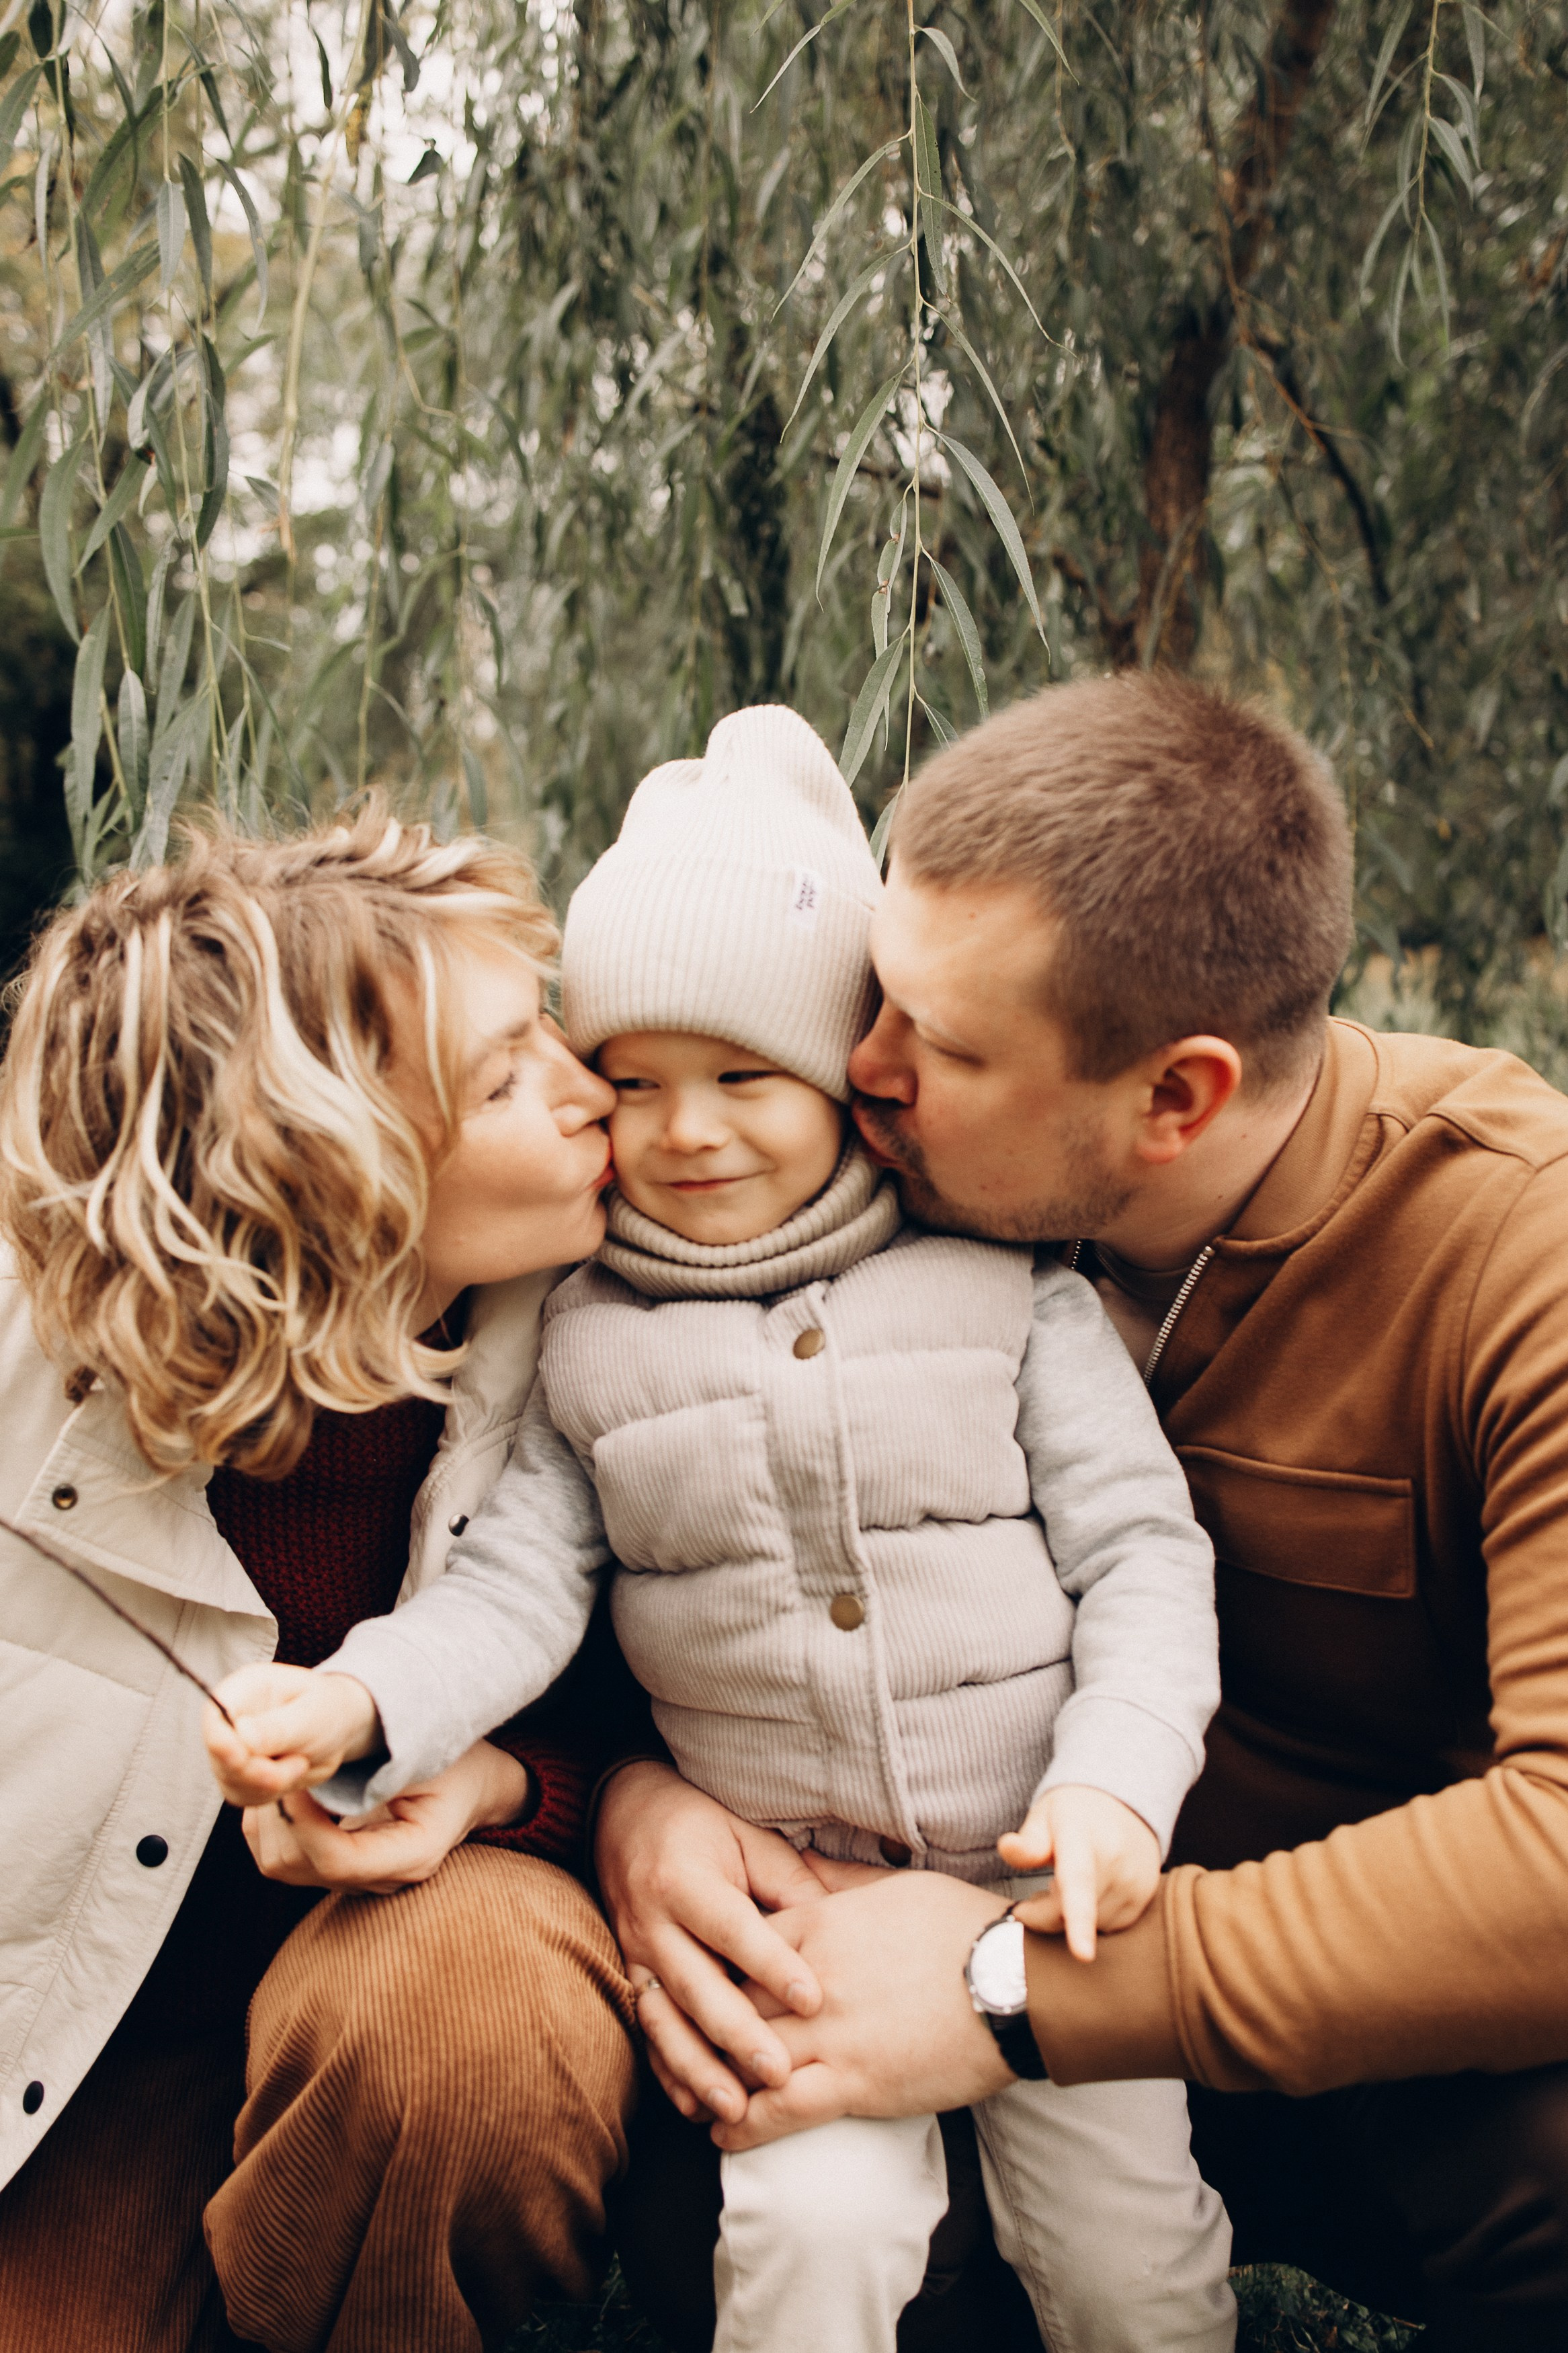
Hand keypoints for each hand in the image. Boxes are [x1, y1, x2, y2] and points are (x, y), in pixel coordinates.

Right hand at [204, 1662, 380, 1807]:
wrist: (338, 1727)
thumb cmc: (327, 1710)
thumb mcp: (313, 1714)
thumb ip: (279, 1727)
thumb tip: (241, 1735)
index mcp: (245, 1688)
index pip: (214, 1715)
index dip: (221, 1741)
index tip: (243, 1757)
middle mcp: (230, 1718)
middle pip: (219, 1755)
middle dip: (258, 1771)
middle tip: (299, 1764)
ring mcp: (230, 1748)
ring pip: (230, 1781)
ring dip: (270, 1784)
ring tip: (301, 1763)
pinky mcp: (237, 1774)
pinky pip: (243, 1795)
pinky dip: (269, 1794)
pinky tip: (293, 1774)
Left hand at [242, 1737, 528, 1891]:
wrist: (474, 1784)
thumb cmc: (458, 1764)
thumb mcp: (432, 1759)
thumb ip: (384, 1772)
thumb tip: (319, 1774)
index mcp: (412, 1856)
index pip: (337, 1860)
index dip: (304, 1820)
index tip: (295, 1774)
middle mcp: (378, 1879)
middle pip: (297, 1865)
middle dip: (277, 1814)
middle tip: (275, 1763)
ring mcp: (354, 1878)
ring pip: (281, 1863)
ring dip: (267, 1816)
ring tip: (275, 1770)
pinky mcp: (335, 1867)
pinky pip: (281, 1855)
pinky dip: (268, 1821)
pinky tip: (282, 1784)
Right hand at [594, 1761, 845, 2125]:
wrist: (622, 1815)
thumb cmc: (700, 1825)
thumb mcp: (747, 1837)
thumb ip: (788, 1883)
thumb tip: (839, 1929)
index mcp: (685, 1878)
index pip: (733, 1928)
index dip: (772, 1966)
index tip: (812, 2000)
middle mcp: (652, 1921)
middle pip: (696, 1986)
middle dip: (738, 2035)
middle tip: (780, 2074)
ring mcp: (635, 1953)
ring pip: (664, 2021)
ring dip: (698, 2069)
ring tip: (736, 2108)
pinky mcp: (628, 1976)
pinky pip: (645, 2032)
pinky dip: (668, 2071)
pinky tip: (694, 2105)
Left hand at [711, 1871, 1014, 2152]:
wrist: (1016, 1981)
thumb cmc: (963, 1927)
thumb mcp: (894, 1889)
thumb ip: (841, 1885)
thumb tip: (806, 1865)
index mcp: (819, 1925)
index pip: (738, 1945)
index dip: (717, 1967)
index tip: (702, 1981)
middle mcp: (812, 1979)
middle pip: (731, 2002)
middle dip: (704, 2022)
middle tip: (683, 2040)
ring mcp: (830, 2034)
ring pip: (746, 2058)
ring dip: (715, 2077)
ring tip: (697, 2090)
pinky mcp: (855, 2084)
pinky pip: (781, 2111)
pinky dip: (744, 2125)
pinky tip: (724, 2132)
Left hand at [996, 1784, 1160, 1960]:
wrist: (1126, 1803)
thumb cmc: (1076, 1812)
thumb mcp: (1045, 1815)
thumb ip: (1028, 1840)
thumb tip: (1007, 1848)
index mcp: (1083, 1838)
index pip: (1079, 1882)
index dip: (1078, 1921)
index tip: (1082, 1954)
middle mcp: (1116, 1862)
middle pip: (1072, 1914)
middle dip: (1044, 1913)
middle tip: (1032, 1898)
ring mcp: (1135, 1883)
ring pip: (1092, 1926)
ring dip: (1069, 1919)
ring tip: (1062, 1888)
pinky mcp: (1144, 1899)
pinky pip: (1110, 1926)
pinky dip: (1093, 1920)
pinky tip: (1088, 1895)